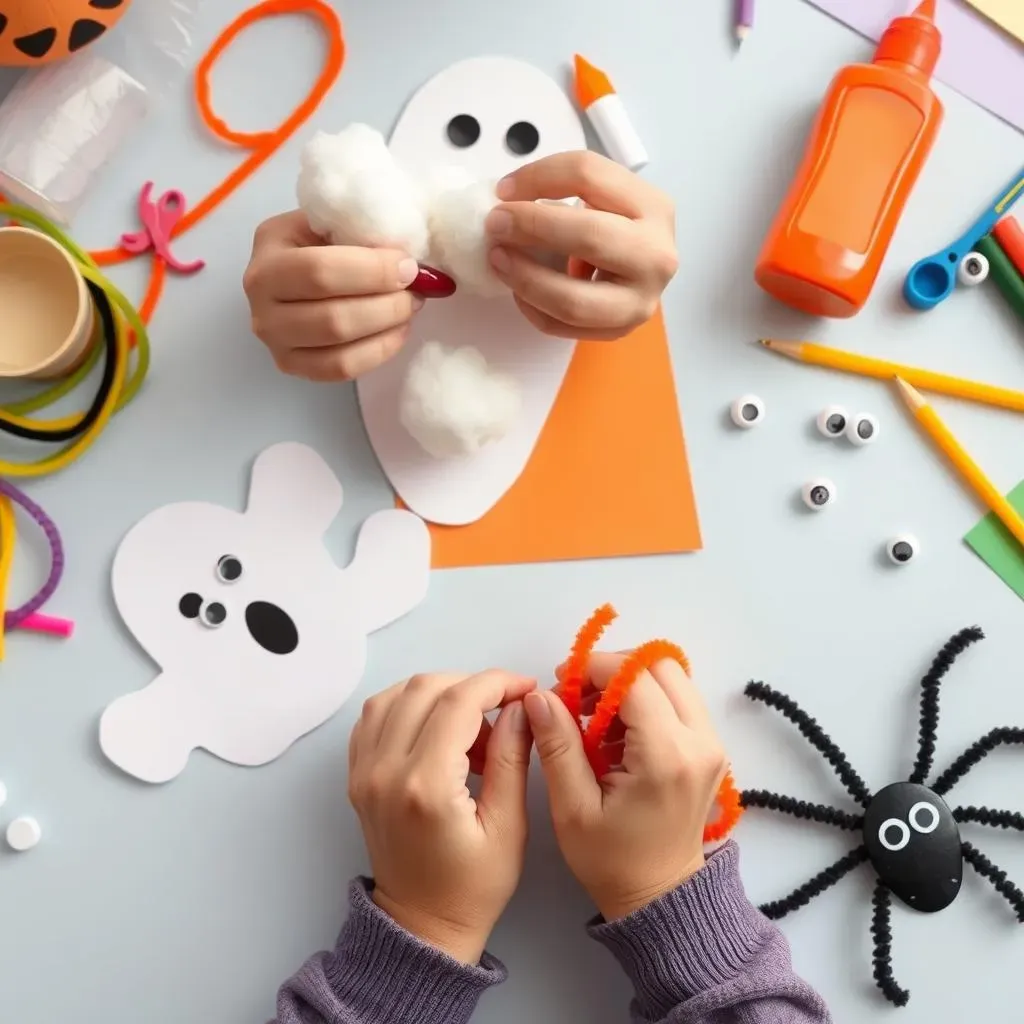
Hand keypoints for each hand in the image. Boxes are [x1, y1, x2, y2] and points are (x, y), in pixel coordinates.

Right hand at [242, 210, 422, 380]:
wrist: (301, 265)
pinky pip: (341, 369)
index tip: (408, 266)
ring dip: (386, 329)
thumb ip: (363, 231)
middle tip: (417, 291)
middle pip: (333, 319)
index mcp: (268, 255)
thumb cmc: (322, 237)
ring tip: (410, 308)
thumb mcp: (333, 220)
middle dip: (387, 305)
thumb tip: (412, 263)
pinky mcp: (292, 366)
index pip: (320, 272)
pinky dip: (378, 352)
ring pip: (339, 349)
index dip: (373, 272)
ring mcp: (274, 340)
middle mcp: (260, 303)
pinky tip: (396, 331)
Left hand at [348, 671, 536, 962]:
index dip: (497, 683)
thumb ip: (512, 758)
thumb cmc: (471, 888)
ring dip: (438, 692)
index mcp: (426, 786)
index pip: (459, 703)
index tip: (525, 687)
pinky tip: (436, 726)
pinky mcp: (356, 775)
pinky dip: (406, 705)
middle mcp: (386, 771)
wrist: (419, 926)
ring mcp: (364, 772)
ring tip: (471, 720)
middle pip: (425, 689)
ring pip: (394, 694)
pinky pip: (374, 717)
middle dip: (471, 684)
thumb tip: (521, 706)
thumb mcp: (508, 827)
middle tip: (504, 708)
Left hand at [484, 152, 677, 340]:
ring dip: (525, 278)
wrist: (641, 270)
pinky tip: (518, 289)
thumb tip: (506, 204)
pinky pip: (562, 326)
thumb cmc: (613, 227)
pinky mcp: (618, 331)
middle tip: (495, 224)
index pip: (589, 176)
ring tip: (498, 259)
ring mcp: (640, 302)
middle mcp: (656, 256)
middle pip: (588, 236)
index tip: (504, 189)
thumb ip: (562, 191)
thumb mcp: (599, 197)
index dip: (538, 178)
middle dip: (531, 226)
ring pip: (573, 300)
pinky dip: (531, 308)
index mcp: (654, 207)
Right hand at [524, 653, 726, 920]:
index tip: (561, 683)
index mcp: (666, 756)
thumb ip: (557, 744)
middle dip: (614, 669)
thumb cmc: (611, 861)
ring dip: (630, 683)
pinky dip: (646, 700)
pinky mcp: (710, 749)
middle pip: (660, 666)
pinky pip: (680, 701)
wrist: (661, 897)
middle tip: (577, 695)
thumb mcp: (572, 807)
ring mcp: (711, 744)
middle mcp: (699, 742)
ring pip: (673, 679)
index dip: (593, 668)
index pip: (634, 677)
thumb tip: (538, 696)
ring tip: (593, 717)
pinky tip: (615, 732)